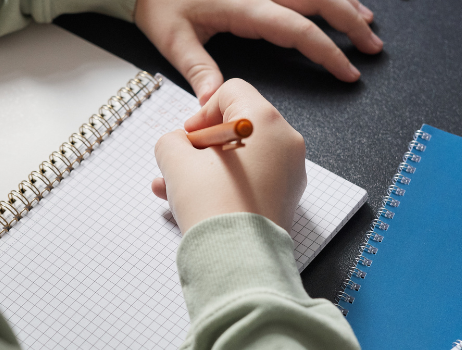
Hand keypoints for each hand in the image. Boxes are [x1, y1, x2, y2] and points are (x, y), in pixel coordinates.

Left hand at [135, 0, 381, 104]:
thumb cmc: (159, 4)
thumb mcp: (174, 39)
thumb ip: (199, 70)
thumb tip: (215, 103)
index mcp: (244, 7)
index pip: (298, 30)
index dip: (327, 51)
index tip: (348, 71)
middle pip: (319, 1)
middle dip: (351, 23)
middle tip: (373, 47)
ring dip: (344, 3)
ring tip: (367, 22)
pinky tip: (338, 1)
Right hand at [151, 79, 306, 232]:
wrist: (237, 257)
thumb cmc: (212, 203)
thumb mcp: (174, 159)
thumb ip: (171, 141)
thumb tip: (178, 145)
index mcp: (264, 120)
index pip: (231, 92)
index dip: (202, 111)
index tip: (188, 137)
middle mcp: (286, 141)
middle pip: (238, 127)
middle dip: (203, 145)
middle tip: (180, 163)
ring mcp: (290, 172)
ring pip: (243, 158)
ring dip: (208, 168)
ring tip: (174, 188)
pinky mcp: (287, 199)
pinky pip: (253, 180)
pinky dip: (227, 184)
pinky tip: (196, 202)